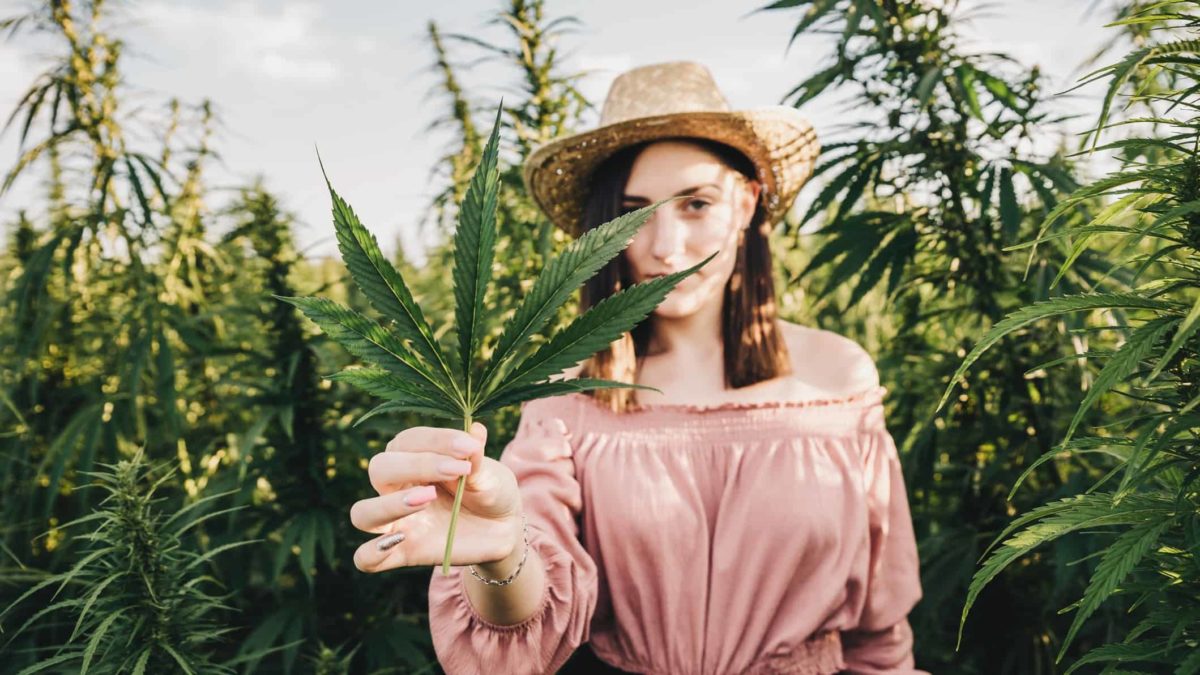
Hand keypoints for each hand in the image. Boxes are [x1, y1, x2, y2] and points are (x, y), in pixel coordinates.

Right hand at [350, 422, 522, 572]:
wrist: (504, 530)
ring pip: (362, 513)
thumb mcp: (491, 473)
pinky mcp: (403, 553)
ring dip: (388, 505)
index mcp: (415, 457)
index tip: (469, 448)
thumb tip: (475, 430)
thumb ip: (477, 458)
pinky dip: (372, 552)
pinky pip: (366, 559)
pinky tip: (400, 540)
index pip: (408, 441)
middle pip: (379, 469)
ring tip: (427, 498)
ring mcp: (397, 522)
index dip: (436, 441)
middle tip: (455, 471)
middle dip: (413, 466)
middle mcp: (398, 487)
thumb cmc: (491, 491)